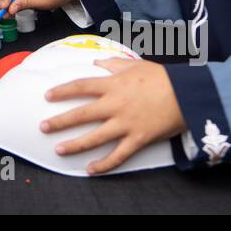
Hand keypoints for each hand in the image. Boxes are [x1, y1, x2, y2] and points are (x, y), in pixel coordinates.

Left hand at [42, 58, 186, 173]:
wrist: (188, 94)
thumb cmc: (163, 77)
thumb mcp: (136, 64)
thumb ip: (114, 64)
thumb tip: (97, 62)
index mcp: (113, 85)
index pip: (81, 87)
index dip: (62, 91)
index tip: (47, 96)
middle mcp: (115, 105)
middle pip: (81, 114)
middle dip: (60, 121)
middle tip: (43, 127)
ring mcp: (125, 124)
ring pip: (95, 137)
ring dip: (75, 145)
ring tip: (59, 149)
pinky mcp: (138, 139)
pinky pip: (118, 155)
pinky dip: (104, 164)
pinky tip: (91, 169)